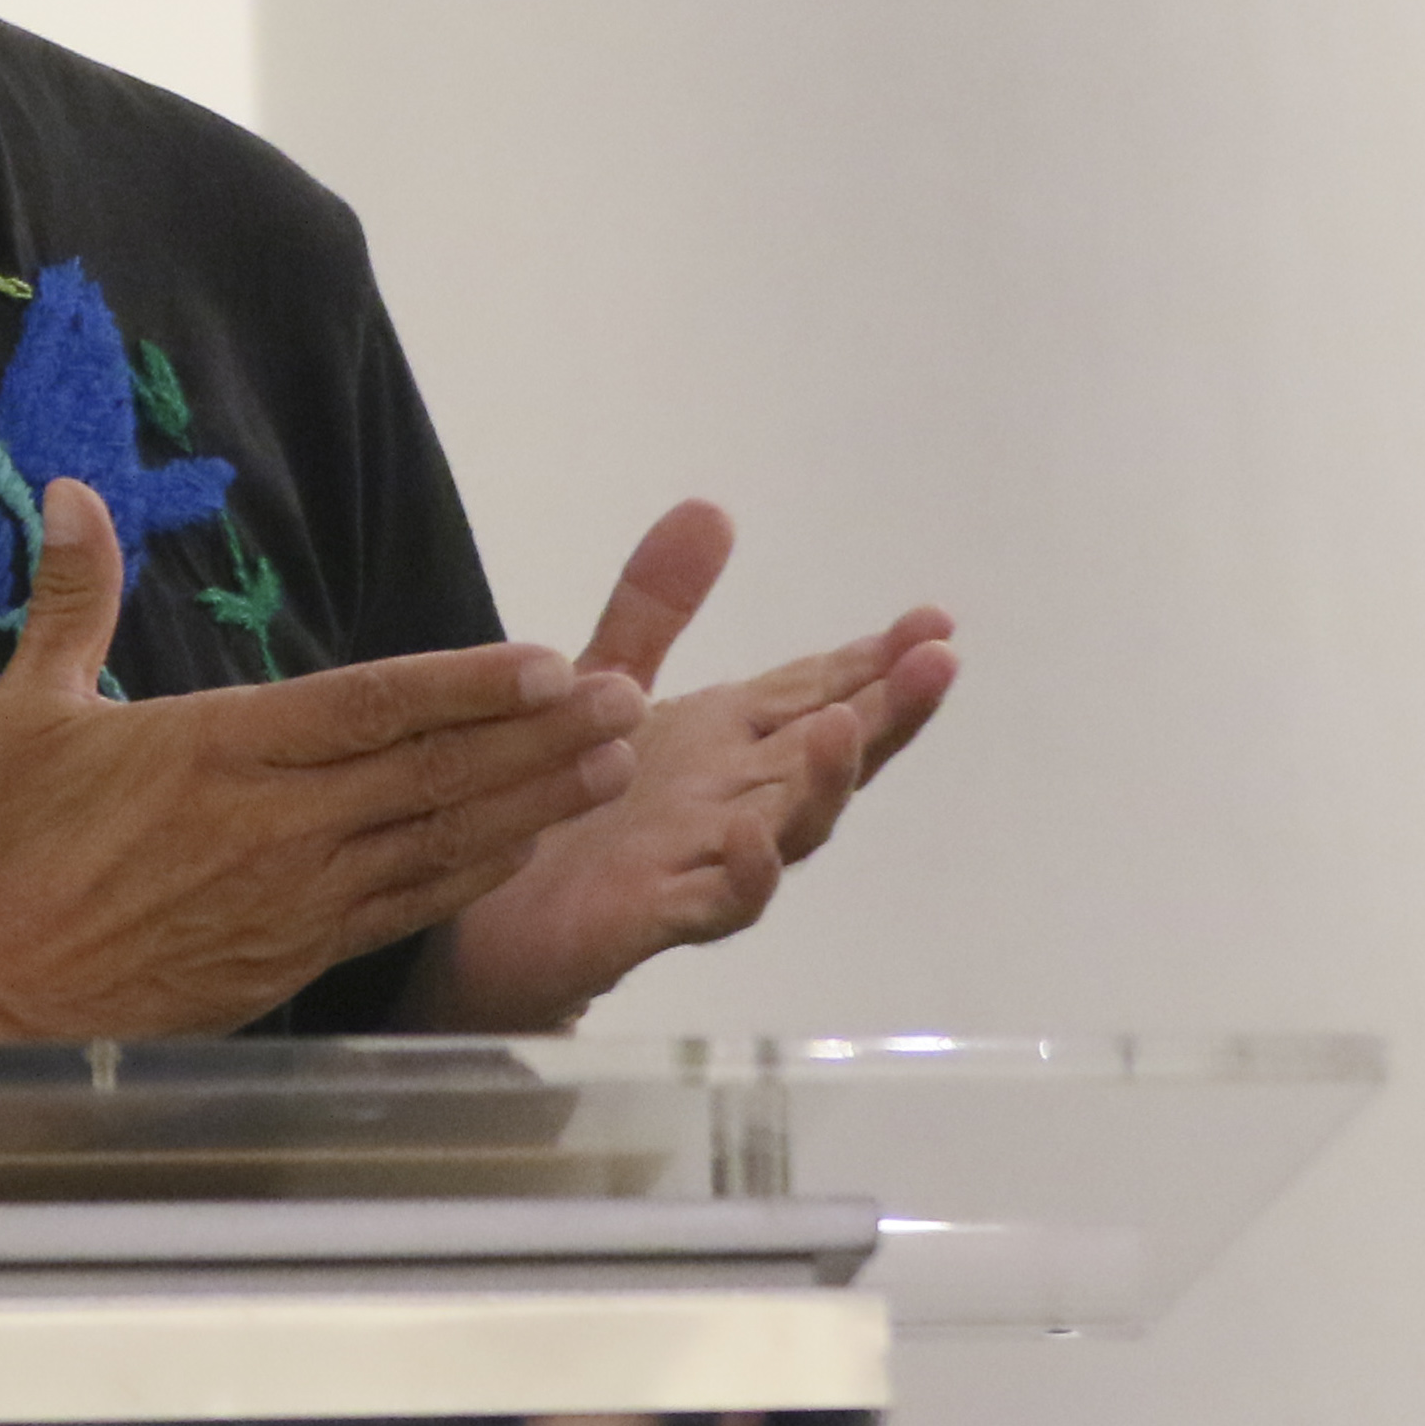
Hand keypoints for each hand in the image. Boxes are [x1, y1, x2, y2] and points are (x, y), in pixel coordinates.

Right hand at [0, 480, 646, 1042]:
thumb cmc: (10, 855)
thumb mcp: (27, 712)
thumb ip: (73, 599)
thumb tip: (75, 490)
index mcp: (222, 751)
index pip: (370, 707)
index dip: (467, 686)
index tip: (546, 660)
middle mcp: (279, 824)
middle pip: (433, 771)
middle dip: (537, 735)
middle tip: (624, 700)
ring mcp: (298, 896)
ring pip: (441, 840)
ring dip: (533, 801)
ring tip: (611, 762)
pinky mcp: (299, 955)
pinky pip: (412, 905)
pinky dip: (478, 871)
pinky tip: (531, 840)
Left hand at [422, 501, 956, 1031]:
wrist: (485, 919)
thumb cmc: (561, 804)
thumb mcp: (603, 685)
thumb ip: (654, 608)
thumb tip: (711, 506)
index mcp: (724, 740)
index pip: (816, 691)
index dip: (876, 659)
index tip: (934, 621)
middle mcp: (731, 798)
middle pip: (829, 754)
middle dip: (888, 710)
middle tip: (939, 661)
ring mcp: (702, 859)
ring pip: (790, 828)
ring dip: (826, 783)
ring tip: (847, 726)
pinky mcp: (653, 915)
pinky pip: (715, 902)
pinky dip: (744, 872)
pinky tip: (754, 836)